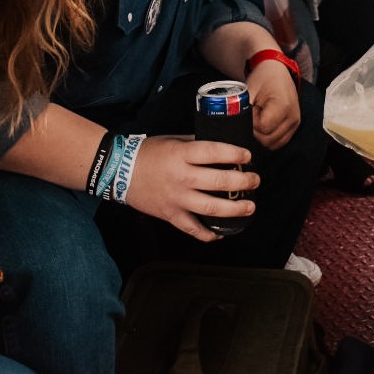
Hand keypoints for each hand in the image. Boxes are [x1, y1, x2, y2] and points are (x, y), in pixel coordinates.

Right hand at [122, 134, 258, 240]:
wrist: (118, 171)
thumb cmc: (148, 153)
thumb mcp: (174, 140)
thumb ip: (197, 144)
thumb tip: (221, 147)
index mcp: (182, 155)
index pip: (214, 153)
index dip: (235, 154)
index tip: (248, 156)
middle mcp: (181, 177)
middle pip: (219, 182)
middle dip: (243, 182)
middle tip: (255, 180)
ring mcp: (176, 199)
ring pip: (210, 208)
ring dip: (234, 209)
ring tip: (250, 207)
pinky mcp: (170, 215)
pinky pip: (192, 228)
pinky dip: (208, 234)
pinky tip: (221, 233)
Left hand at [246, 59, 300, 149]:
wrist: (277, 71)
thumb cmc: (263, 78)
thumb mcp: (249, 91)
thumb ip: (243, 111)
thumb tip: (236, 129)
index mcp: (283, 106)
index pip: (263, 129)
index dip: (251, 123)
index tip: (249, 111)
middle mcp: (293, 117)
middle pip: (268, 140)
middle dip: (255, 131)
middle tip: (252, 115)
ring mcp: (295, 123)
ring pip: (273, 145)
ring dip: (262, 136)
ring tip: (259, 118)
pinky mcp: (294, 127)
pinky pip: (278, 142)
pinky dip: (268, 138)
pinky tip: (264, 125)